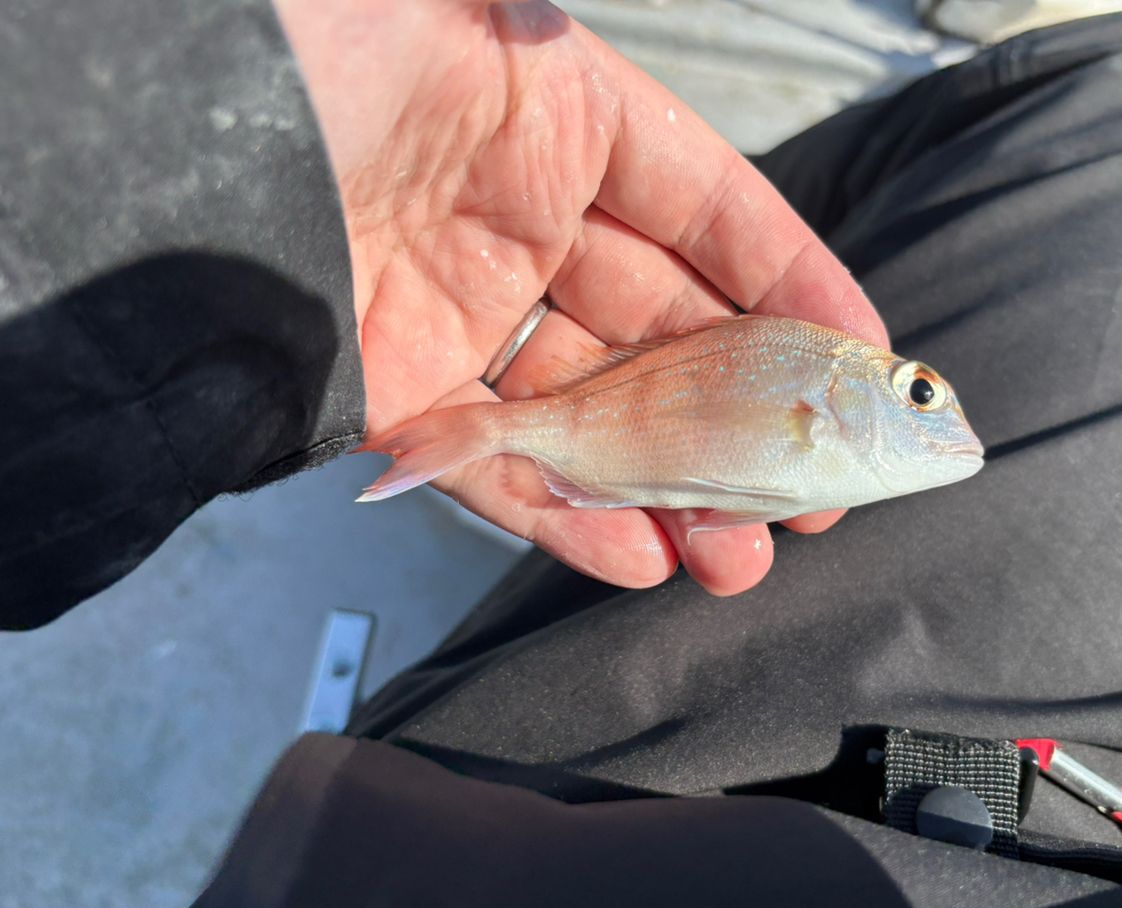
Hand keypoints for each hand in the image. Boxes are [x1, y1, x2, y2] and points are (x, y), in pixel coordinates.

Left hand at [275, 0, 886, 594]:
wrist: (178, 127)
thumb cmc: (329, 39)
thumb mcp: (497, 17)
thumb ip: (578, 53)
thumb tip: (657, 62)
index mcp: (568, 133)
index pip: (712, 222)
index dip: (797, 290)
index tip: (865, 361)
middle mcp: (526, 229)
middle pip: (667, 343)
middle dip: (749, 425)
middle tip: (808, 495)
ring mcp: (463, 317)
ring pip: (597, 425)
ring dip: (674, 499)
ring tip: (734, 558)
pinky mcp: (396, 393)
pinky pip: (496, 468)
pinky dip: (565, 521)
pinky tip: (636, 560)